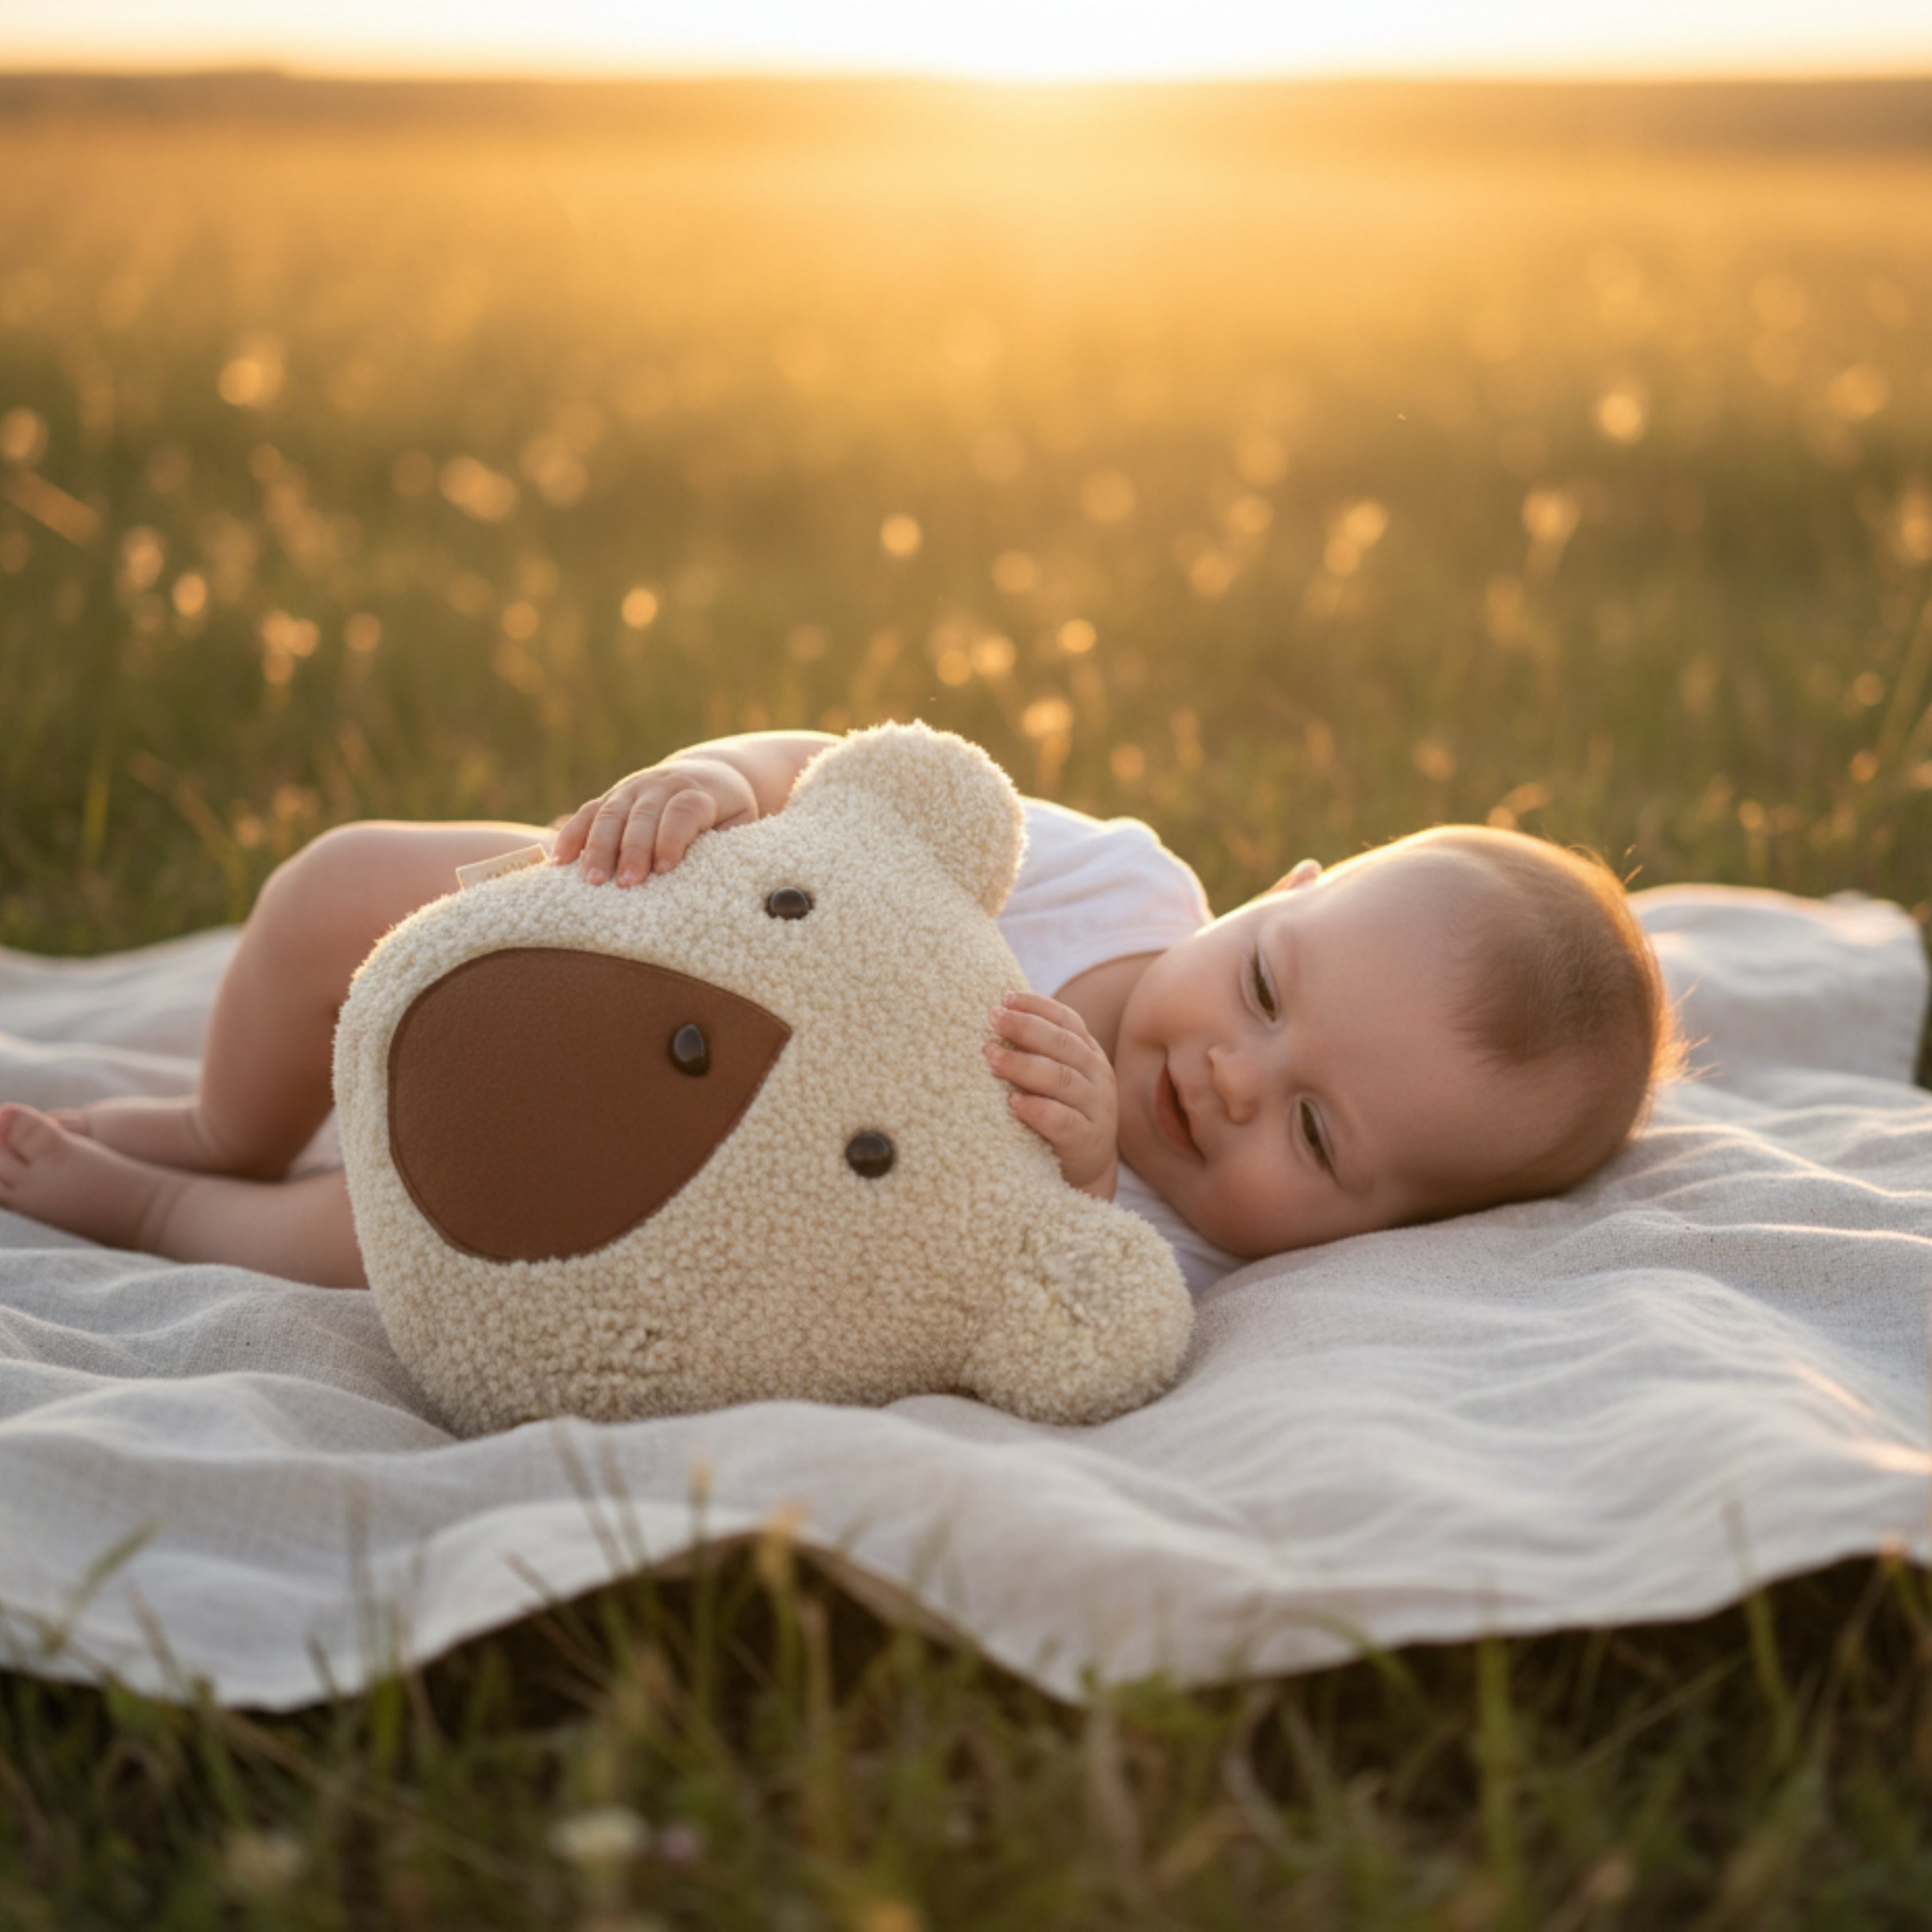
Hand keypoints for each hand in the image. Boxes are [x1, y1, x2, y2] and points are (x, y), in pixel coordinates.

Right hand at [550, 754, 761, 885]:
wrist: (708, 772)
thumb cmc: (727, 811)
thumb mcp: (741, 823)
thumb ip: (729, 844)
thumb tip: (716, 877)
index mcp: (699, 792)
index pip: (684, 811)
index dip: (672, 838)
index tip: (664, 869)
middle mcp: (663, 785)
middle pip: (642, 814)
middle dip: (632, 850)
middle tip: (625, 884)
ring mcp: (633, 787)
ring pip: (610, 812)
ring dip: (598, 847)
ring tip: (591, 880)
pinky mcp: (612, 795)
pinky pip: (587, 813)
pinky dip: (572, 835)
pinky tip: (560, 861)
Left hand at [984, 991, 1118, 1200]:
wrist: (1086, 1169)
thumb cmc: (1060, 1114)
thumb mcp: (1055, 1079)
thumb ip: (1037, 1051)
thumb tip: (994, 1017)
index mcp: (1089, 1055)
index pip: (1068, 1021)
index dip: (1037, 1006)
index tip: (1004, 998)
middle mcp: (1098, 1076)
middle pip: (1063, 1045)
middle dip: (1025, 1028)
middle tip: (992, 1019)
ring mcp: (1096, 1108)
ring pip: (1061, 1079)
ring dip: (1023, 1065)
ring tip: (991, 1057)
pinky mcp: (1087, 1140)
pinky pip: (1062, 1121)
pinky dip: (1037, 1110)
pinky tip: (1013, 1103)